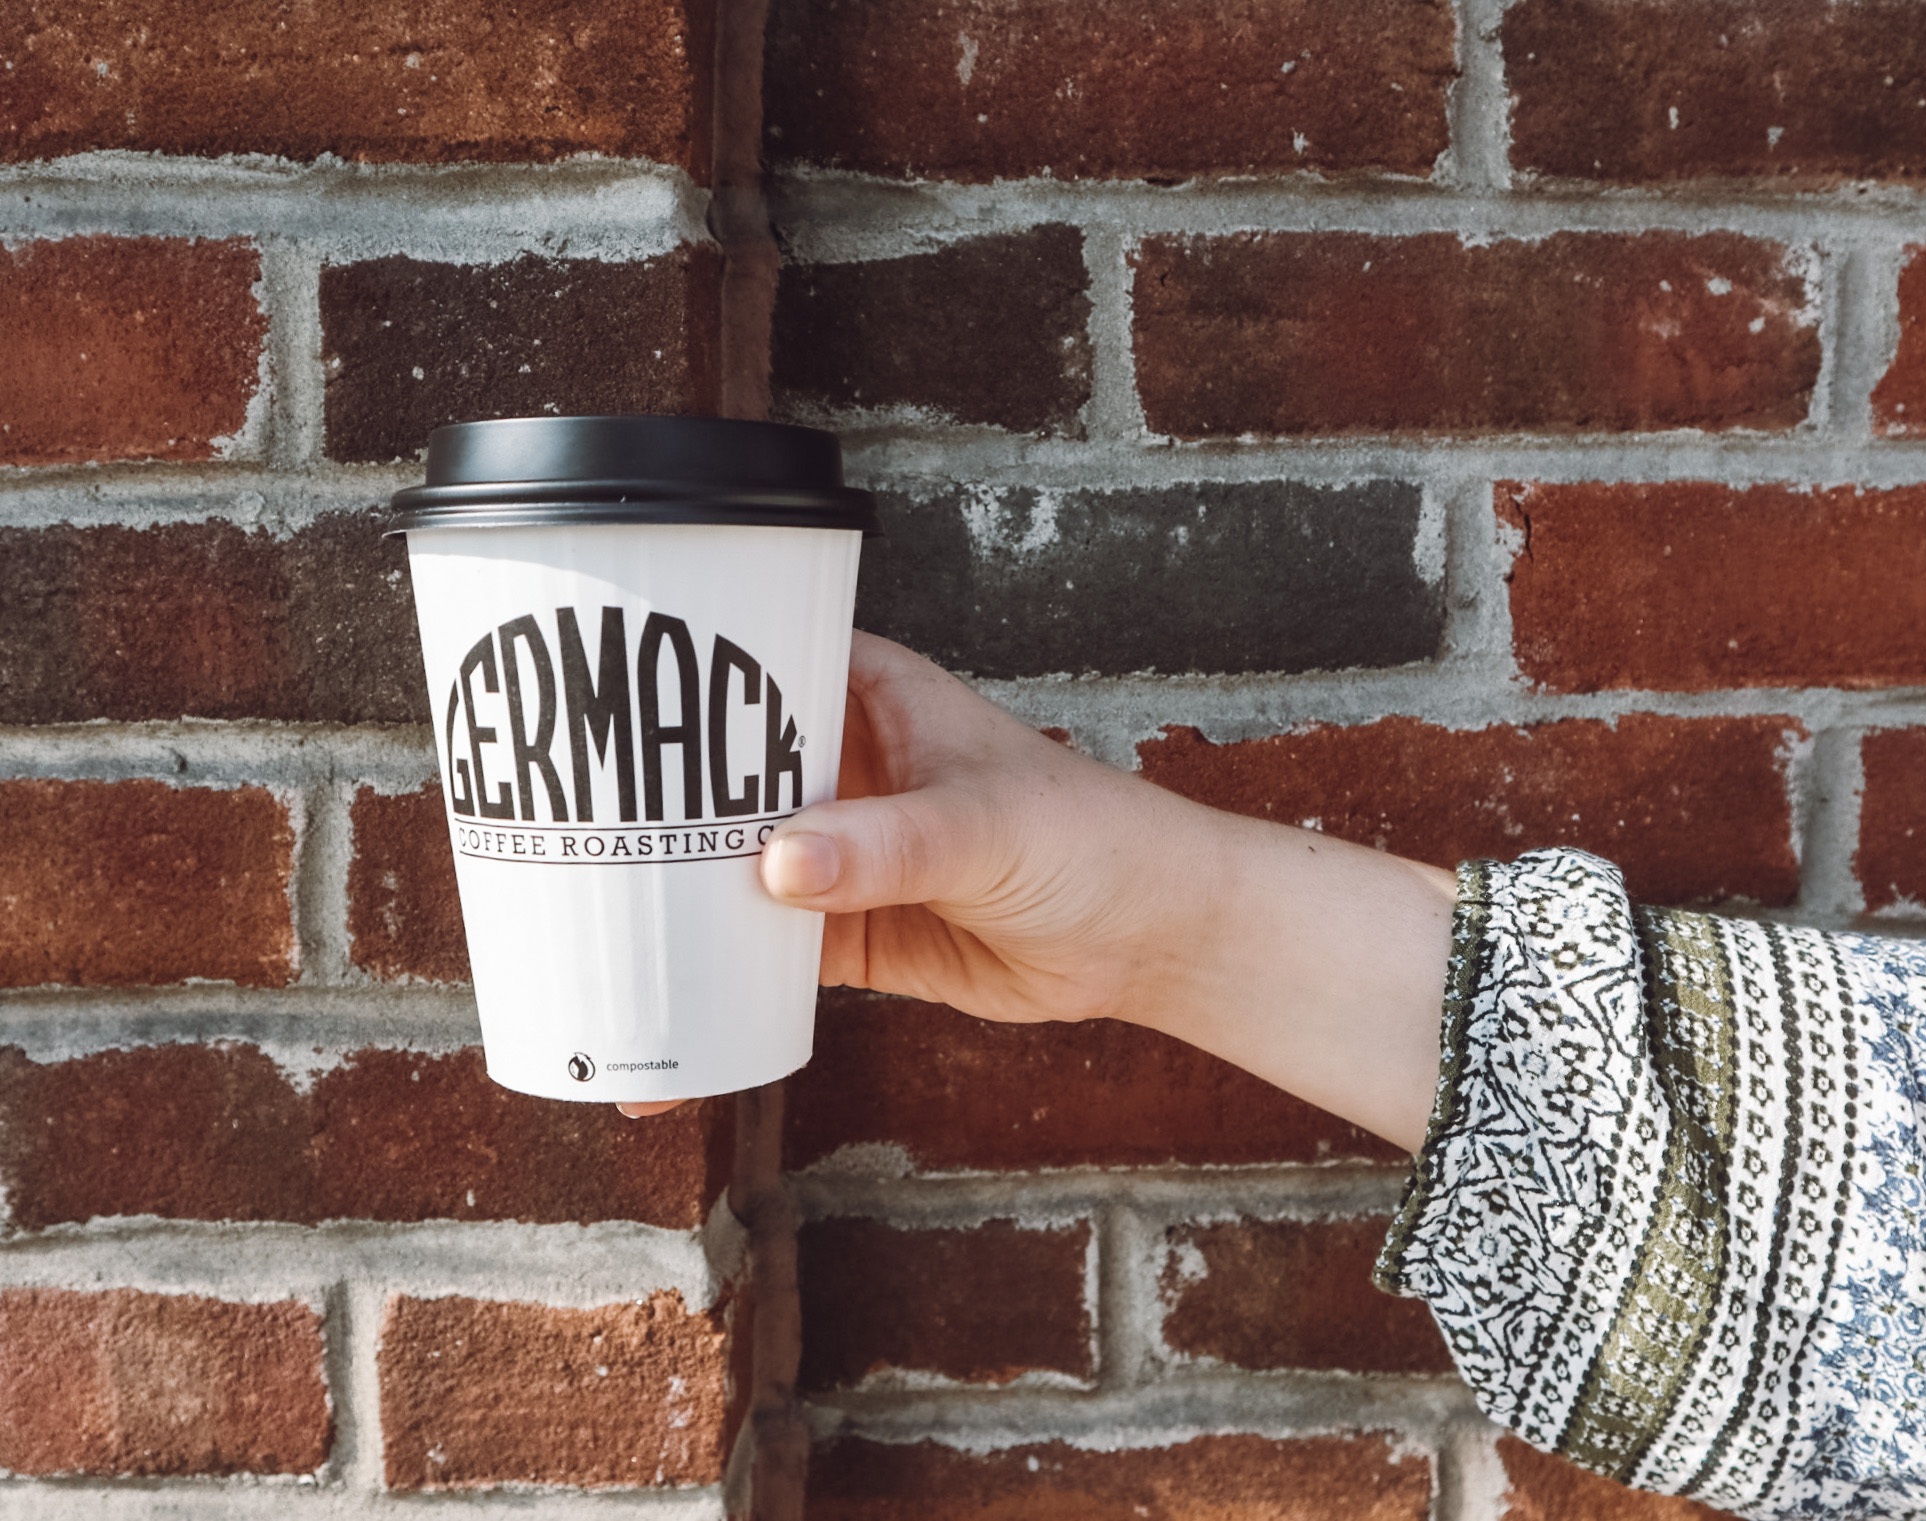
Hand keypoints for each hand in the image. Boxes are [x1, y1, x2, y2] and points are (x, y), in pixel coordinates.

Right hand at [622, 633, 1454, 1150]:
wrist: (1148, 937)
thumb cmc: (1089, 838)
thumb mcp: (988, 827)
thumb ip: (889, 845)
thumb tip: (778, 865)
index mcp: (865, 694)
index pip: (741, 660)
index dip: (659, 672)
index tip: (576, 698)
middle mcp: (835, 765)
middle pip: (707, 772)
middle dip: (637, 799)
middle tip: (545, 824)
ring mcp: (834, 852)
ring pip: (722, 864)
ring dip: (662, 893)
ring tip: (575, 920)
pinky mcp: (843, 932)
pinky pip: (757, 951)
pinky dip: (709, 975)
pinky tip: (653, 1003)